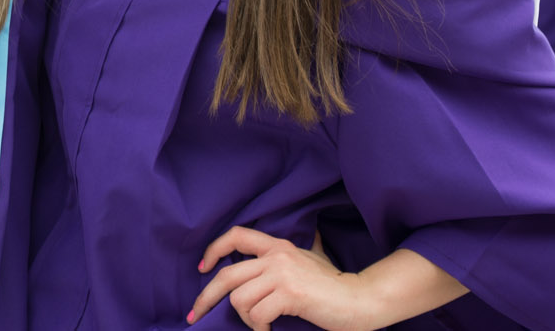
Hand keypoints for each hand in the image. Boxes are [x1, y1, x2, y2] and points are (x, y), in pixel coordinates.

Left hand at [190, 228, 365, 329]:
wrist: (359, 299)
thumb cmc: (334, 284)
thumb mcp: (314, 257)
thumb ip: (303, 247)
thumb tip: (306, 233)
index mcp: (279, 246)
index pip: (236, 236)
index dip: (214, 250)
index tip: (203, 268)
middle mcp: (277, 256)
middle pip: (227, 275)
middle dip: (205, 298)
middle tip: (195, 315)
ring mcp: (283, 274)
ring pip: (239, 299)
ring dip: (244, 319)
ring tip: (260, 325)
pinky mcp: (290, 294)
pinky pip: (257, 315)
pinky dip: (259, 328)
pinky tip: (270, 330)